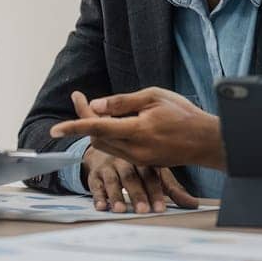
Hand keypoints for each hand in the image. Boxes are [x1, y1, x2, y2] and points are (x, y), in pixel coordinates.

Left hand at [51, 88, 226, 170]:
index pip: (97, 128)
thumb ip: (122, 102)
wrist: (207, 141)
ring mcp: (139, 160)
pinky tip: (118, 124)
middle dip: (86, 122)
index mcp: (137, 131)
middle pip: (97, 138)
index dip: (74, 127)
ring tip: (101, 110)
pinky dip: (112, 137)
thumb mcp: (153, 97)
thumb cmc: (182, 114)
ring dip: (98, 130)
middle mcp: (135, 151)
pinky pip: (119, 151)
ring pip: (106, 146)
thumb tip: (95, 106)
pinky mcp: (144, 163)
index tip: (55, 130)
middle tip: (82, 100)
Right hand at [81, 144, 197, 211]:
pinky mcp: (94, 173)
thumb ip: (172, 189)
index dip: (155, 192)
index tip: (160, 209)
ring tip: (120, 210)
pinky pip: (95, 184)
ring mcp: (109, 166)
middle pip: (131, 177)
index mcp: (143, 159)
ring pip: (113, 180)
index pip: (150, 175)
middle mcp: (125, 160)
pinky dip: (98, 196)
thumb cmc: (137, 164)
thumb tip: (193, 205)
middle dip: (137, 194)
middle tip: (142, 210)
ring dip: (116, 196)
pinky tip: (101, 207)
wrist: (108, 144)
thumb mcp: (156, 172)